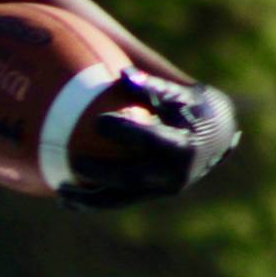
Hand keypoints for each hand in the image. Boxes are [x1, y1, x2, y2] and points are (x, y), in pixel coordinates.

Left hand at [60, 74, 240, 209]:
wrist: (215, 138)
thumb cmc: (193, 108)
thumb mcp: (182, 95)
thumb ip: (154, 87)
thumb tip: (124, 74)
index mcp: (184, 146)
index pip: (151, 140)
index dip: (126, 132)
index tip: (98, 121)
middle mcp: (174, 174)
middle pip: (131, 177)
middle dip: (101, 172)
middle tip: (73, 161)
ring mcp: (160, 189)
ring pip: (121, 199)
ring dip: (89, 199)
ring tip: (60, 192)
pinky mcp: (148, 196)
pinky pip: (117, 201)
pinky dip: (91, 202)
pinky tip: (63, 200)